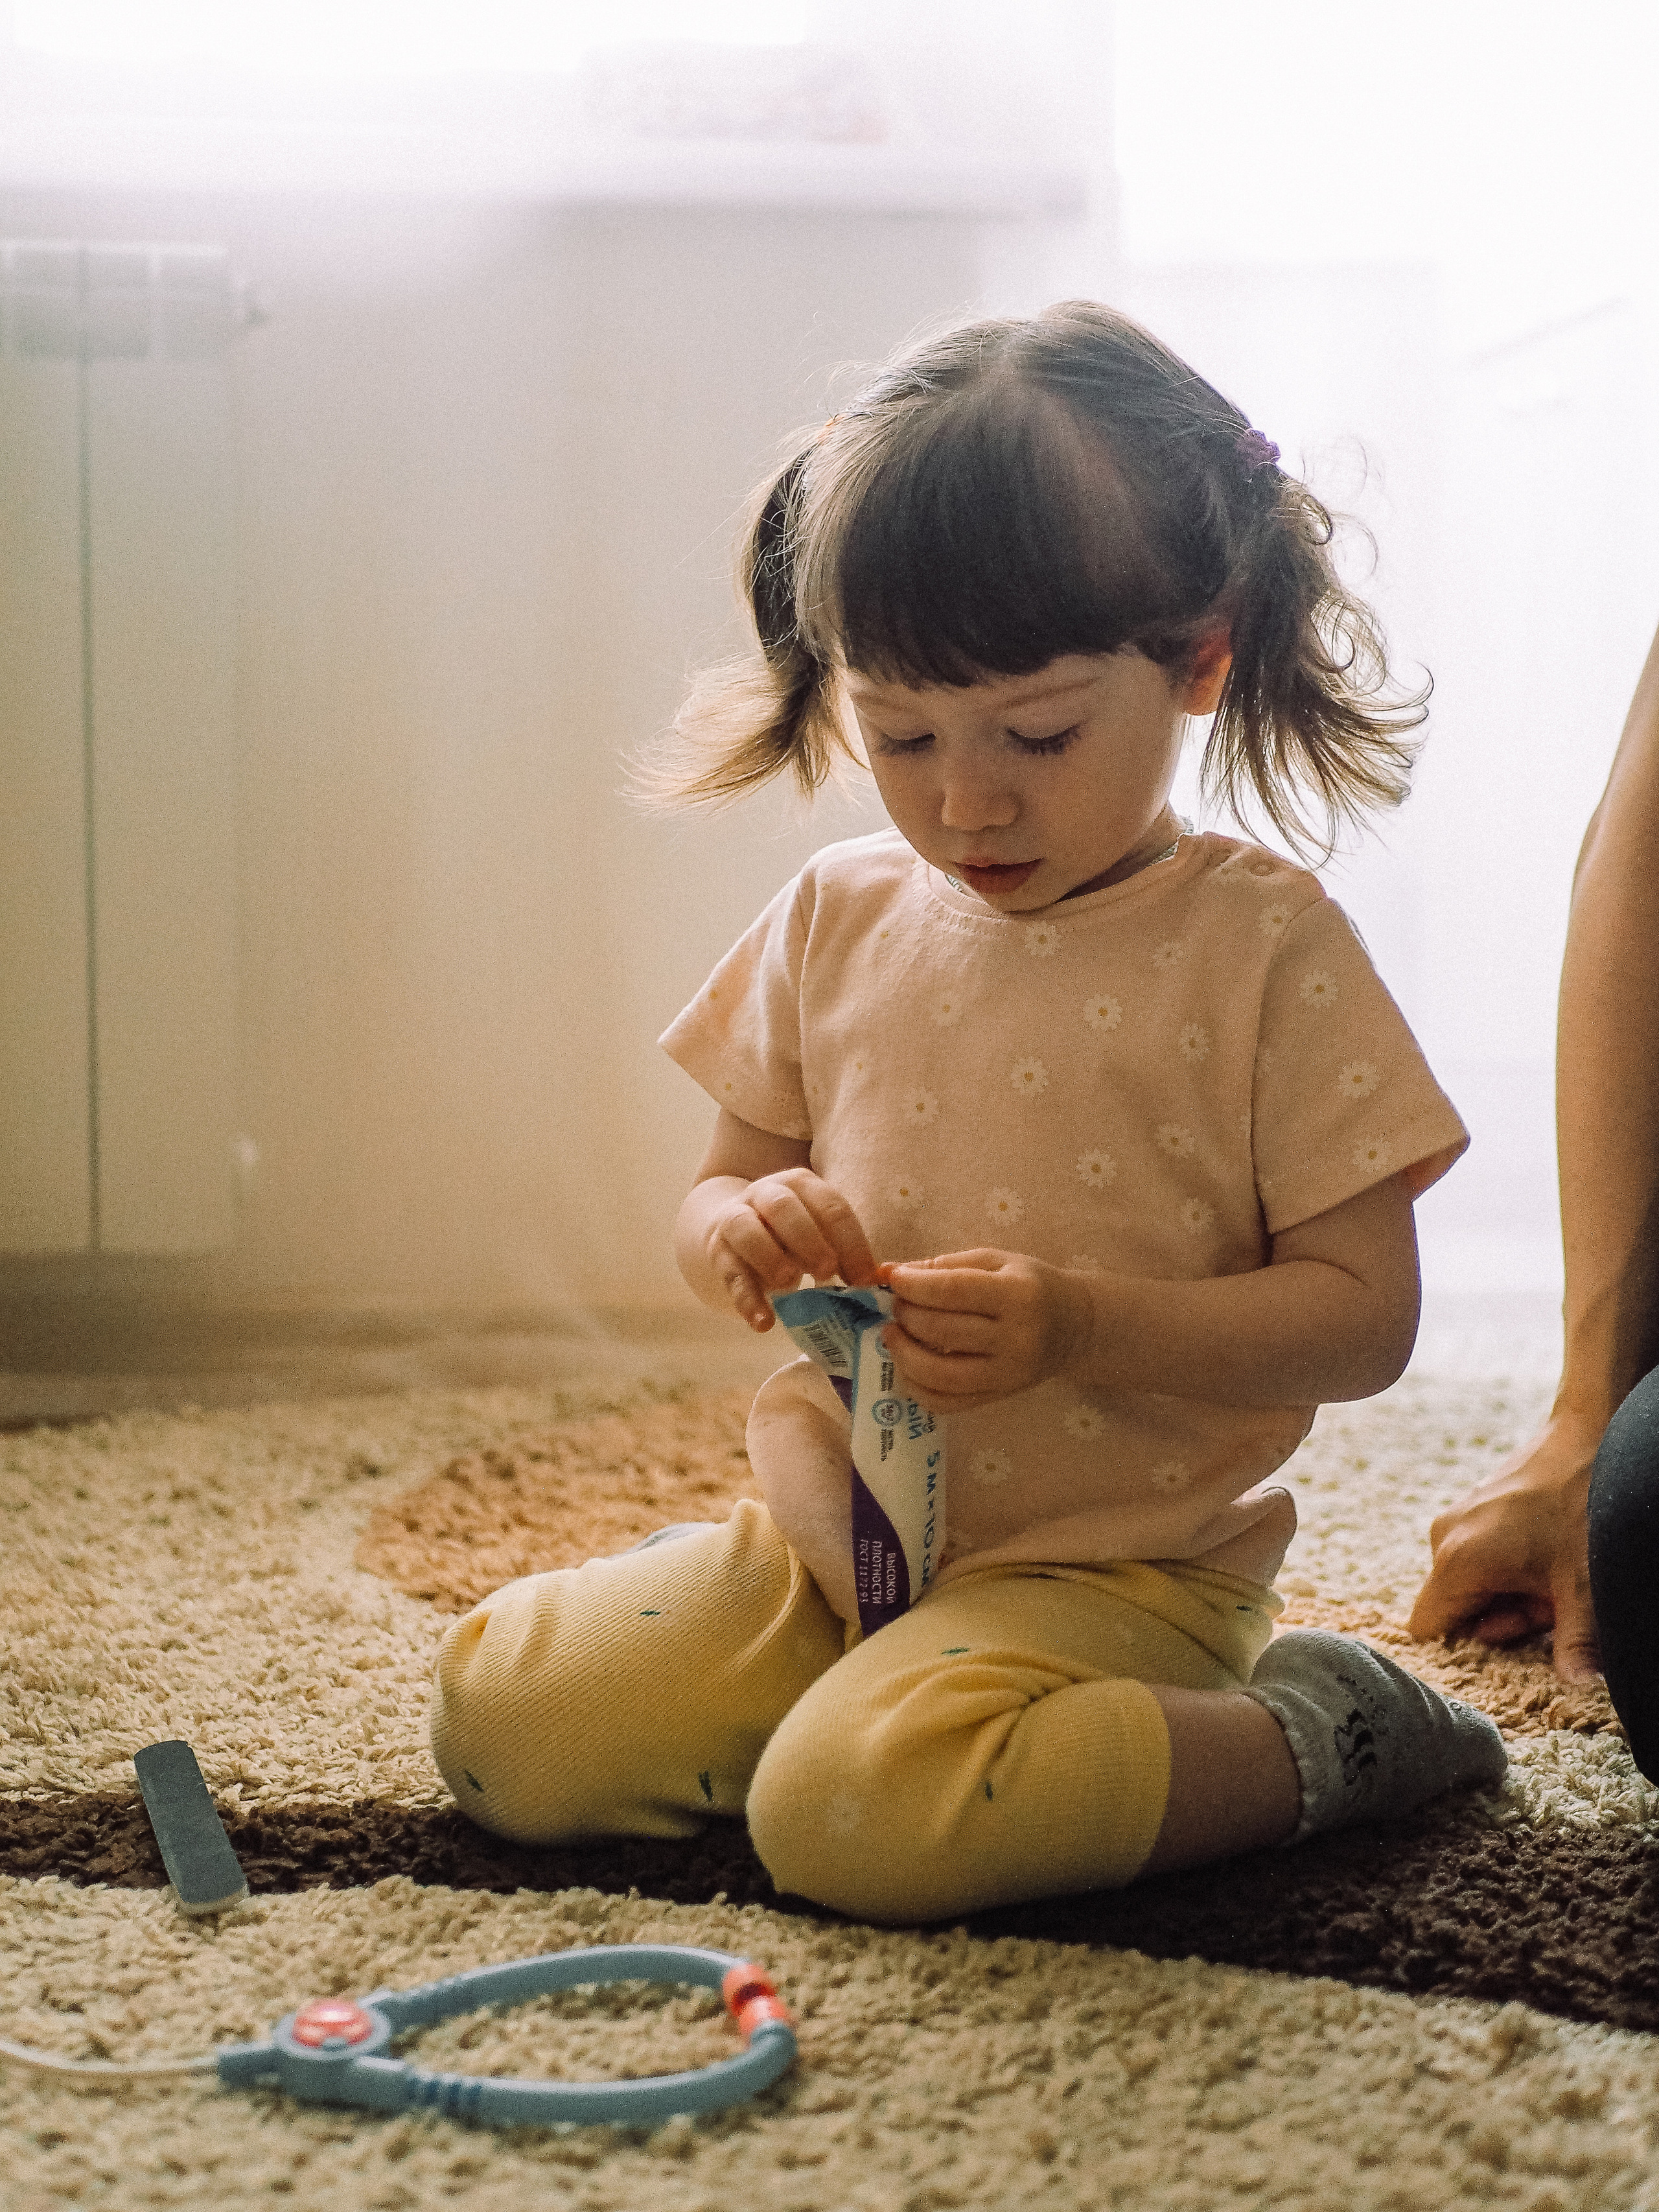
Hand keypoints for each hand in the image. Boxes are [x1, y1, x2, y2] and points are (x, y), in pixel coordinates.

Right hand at [704, 1169, 878, 1331]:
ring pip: (745, 1228)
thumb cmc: (791, 1232)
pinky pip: (729, 1273)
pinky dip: (746, 1299)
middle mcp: (765, 1194)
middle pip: (783, 1207)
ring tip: (789, 1283)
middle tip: (828, 1270)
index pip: (830, 1206)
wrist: (735, 1225)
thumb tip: (871, 1281)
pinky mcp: (718, 1251)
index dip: (851, 1242)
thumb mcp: (817, 1229)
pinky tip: (764, 1322)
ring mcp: (736, 1219)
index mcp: (801, 1185)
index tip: (866, 1279)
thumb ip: (840, 1249)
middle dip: (808, 1238)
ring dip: (769, 1256)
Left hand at [880, 1249, 1093, 1411]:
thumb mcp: (996, 1262)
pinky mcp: (998, 1397)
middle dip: (906, 1315)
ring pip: (939, 1374)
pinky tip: (907, 1365)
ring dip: (903, 1353)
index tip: (892, 1279)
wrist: (1074, 1327)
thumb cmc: (1031, 1285)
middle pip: (942, 1331)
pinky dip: (916, 1387)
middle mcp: (1016, 1339)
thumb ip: (944, 1266)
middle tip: (896, 1304)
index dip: (913, 1285)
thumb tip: (889, 1272)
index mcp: (1018, 1295)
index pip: (952, 1292)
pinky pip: (946, 1402)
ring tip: (892, 1333)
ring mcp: (1007, 1374)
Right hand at [1406, 1412, 1600, 1680]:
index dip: (1462, 1650)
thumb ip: (1576, 1642)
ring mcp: (1457, 1521)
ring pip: (1470, 1585)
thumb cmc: (1582, 1508)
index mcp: (1457, 1562)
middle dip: (1500, 1622)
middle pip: (1455, 1610)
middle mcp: (1444, 1540)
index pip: (1427, 1630)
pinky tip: (1547, 1565)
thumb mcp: (1583, 1585)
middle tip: (1547, 1611)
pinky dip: (1509, 1573)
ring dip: (1509, 1598)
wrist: (1589, 1437)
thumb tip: (1579, 1687)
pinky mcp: (1472, 1509)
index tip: (1505, 1652)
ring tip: (1553, 1585)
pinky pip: (1478, 1559)